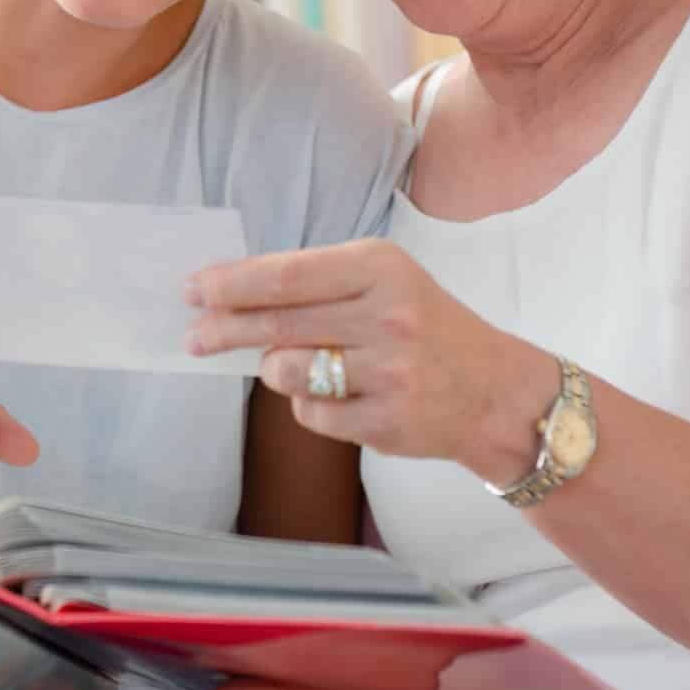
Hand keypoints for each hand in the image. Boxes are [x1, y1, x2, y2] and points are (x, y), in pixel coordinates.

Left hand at [184, 240, 528, 463]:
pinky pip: (311, 414)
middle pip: (277, 324)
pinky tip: (340, 396)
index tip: (193, 290)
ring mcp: (389, 372)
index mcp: (380, 268)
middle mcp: (387, 316)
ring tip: (296, 367)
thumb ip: (317, 285)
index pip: (286, 274)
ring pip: (287, 373)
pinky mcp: (386, 421)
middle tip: (194, 336)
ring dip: (277, 371)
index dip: (231, 284)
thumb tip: (230, 294)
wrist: (496, 392)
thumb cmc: (425, 328)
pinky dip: (310, 405)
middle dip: (224, 330)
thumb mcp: (383, 284)